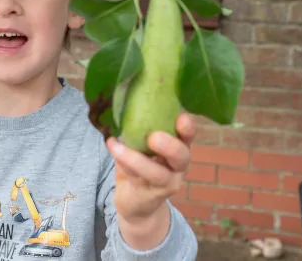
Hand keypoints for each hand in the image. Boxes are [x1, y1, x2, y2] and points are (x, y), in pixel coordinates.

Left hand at [106, 113, 195, 242]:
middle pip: (183, 156)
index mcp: (179, 145)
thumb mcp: (142, 141)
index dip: (188, 126)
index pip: (188, 134)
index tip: (181, 116)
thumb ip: (140, 125)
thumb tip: (123, 99)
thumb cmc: (139, 163)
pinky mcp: (152, 194)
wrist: (135, 202)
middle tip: (154, 137)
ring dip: (135, 159)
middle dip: (171, 146)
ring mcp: (167, 182)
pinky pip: (138, 179)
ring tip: (116, 145)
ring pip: (158, 174)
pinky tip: (112, 148)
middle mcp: (178, 165)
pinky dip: (123, 163)